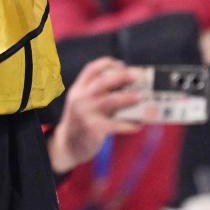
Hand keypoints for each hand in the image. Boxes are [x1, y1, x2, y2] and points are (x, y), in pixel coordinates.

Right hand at [47, 57, 142, 174]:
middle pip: (102, 82)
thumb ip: (97, 94)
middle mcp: (80, 98)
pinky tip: (138, 125)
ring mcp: (86, 113)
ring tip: (142, 96)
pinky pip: (115, 124)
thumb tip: (127, 88)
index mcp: (78, 89)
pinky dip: (129, 124)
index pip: (91, 69)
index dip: (107, 63)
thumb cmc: (81, 122)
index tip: (122, 64)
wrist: (67, 146)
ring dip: (128, 97)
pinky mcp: (93, 129)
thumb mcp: (82, 103)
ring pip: (111, 100)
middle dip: (122, 76)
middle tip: (137, 75)